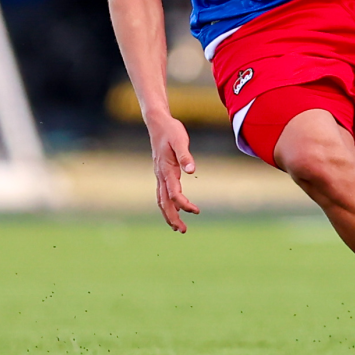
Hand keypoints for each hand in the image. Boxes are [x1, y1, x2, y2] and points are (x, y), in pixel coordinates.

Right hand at [147, 113, 199, 231]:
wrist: (157, 123)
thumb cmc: (171, 130)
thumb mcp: (180, 140)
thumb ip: (185, 156)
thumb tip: (192, 170)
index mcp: (166, 170)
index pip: (174, 194)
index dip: (184, 205)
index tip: (196, 211)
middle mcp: (160, 175)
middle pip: (164, 202)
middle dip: (172, 218)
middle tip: (182, 231)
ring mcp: (159, 175)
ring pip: (161, 200)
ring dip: (169, 214)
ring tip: (178, 227)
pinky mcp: (161, 172)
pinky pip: (162, 193)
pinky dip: (167, 204)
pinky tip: (176, 209)